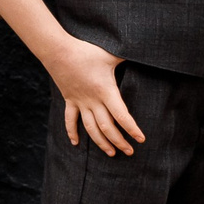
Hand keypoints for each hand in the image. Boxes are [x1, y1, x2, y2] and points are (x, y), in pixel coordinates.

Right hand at [47, 34, 140, 155]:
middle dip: (119, 142)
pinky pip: (70, 120)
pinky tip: (76, 143)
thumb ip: (128, 57)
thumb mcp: (111, 54)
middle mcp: (92, 101)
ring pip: (90, 128)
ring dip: (101, 142)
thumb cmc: (86, 51)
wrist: (57, 50)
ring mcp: (79, 102)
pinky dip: (72, 132)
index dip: (132, 129)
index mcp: (105, 91)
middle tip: (130, 152)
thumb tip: (145, 53)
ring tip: (111, 153)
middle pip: (107, 128)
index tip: (141, 139)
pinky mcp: (69, 100)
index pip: (121, 116)